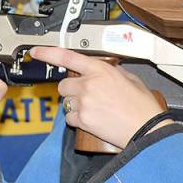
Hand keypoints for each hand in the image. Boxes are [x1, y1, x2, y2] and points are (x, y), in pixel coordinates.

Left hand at [30, 46, 167, 148]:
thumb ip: (113, 71)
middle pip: (63, 84)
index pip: (67, 57)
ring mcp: (84, 102)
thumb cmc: (142, 107)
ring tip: (94, 109)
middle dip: (71, 90)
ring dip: (74, 105)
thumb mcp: (131, 79)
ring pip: (65, 102)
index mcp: (101, 70)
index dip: (48, 53)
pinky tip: (92, 120)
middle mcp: (89, 84)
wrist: (147, 130)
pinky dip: (77, 119)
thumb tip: (106, 69)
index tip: (36, 52)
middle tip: (86, 96)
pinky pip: (69, 118)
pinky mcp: (82, 120)